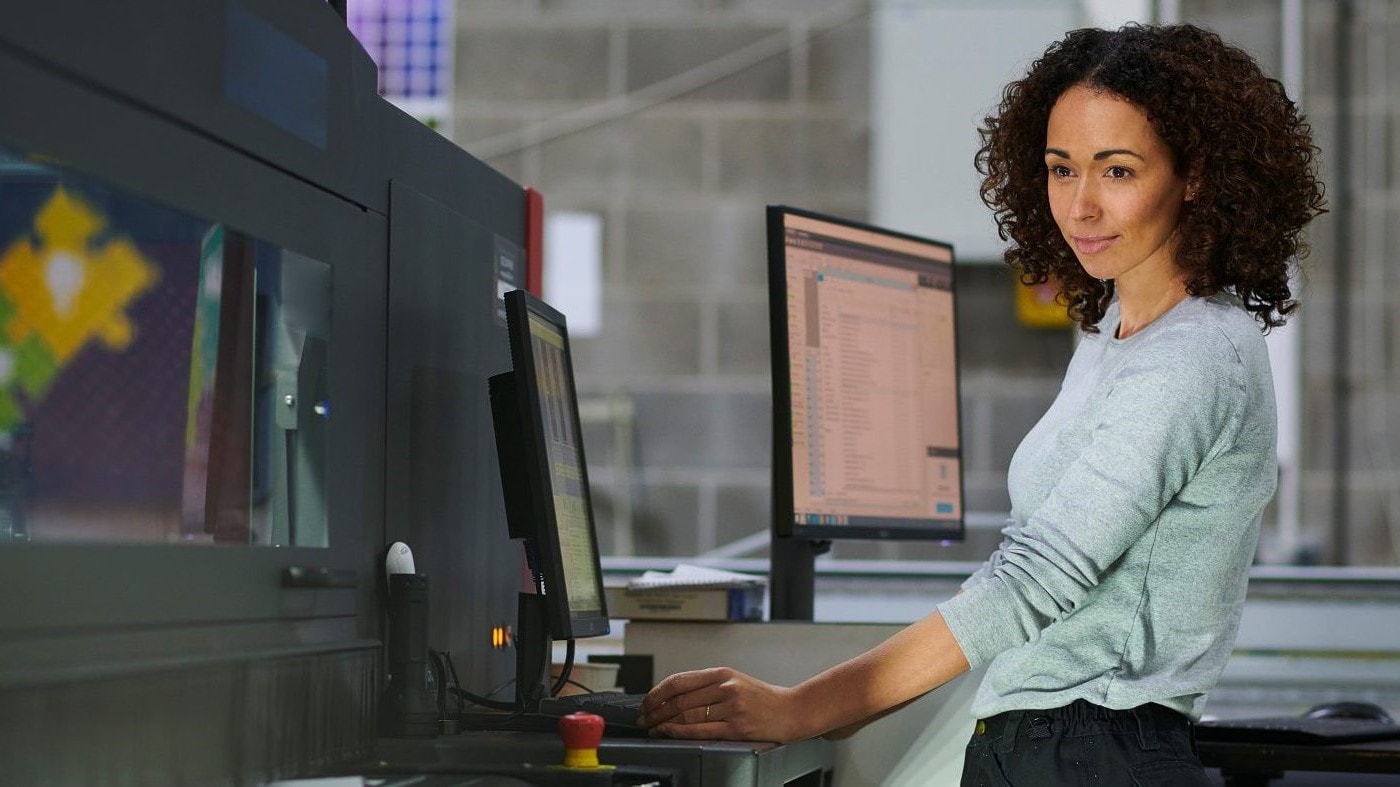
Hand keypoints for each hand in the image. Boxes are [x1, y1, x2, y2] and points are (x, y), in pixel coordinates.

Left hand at [637, 667, 807, 742]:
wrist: (792, 710)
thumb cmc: (763, 699)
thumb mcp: (735, 682)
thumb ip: (708, 685)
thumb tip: (673, 696)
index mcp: (722, 673)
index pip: (679, 680)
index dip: (657, 692)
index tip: (646, 702)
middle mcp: (725, 687)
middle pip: (678, 699)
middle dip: (655, 711)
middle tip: (643, 719)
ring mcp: (731, 707)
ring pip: (686, 714)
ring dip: (663, 722)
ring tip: (652, 728)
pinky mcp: (737, 727)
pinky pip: (700, 730)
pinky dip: (678, 731)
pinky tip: (668, 732)